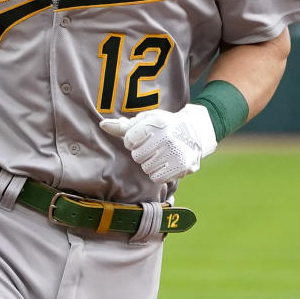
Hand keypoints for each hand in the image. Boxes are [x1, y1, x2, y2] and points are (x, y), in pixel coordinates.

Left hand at [100, 104, 216, 183]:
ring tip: (161, 155)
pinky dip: (158, 173)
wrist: (196, 132)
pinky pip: (157, 178)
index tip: (142, 138)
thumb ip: (124, 126)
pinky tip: (166, 164)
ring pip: (146, 168)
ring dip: (150, 164)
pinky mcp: (182, 166)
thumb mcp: (147, 121)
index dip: (132, 142)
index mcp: (157, 122)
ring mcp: (176, 152)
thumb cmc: (165, 126)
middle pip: (137, 156)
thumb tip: (103, 125)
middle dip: (142, 153)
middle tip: (153, 147)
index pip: (130, 140)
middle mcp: (168, 136)